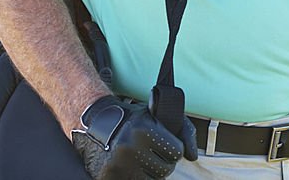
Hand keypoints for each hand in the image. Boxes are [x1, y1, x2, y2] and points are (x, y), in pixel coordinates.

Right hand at [72, 95, 197, 178]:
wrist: (96, 121)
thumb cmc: (132, 118)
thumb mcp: (158, 114)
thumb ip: (184, 130)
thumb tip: (193, 156)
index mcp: (144, 130)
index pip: (176, 152)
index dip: (173, 148)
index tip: (165, 143)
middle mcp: (129, 147)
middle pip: (165, 170)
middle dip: (162, 162)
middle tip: (152, 152)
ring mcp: (117, 164)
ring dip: (150, 172)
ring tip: (142, 159)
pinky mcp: (107, 176)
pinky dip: (134, 177)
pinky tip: (131, 166)